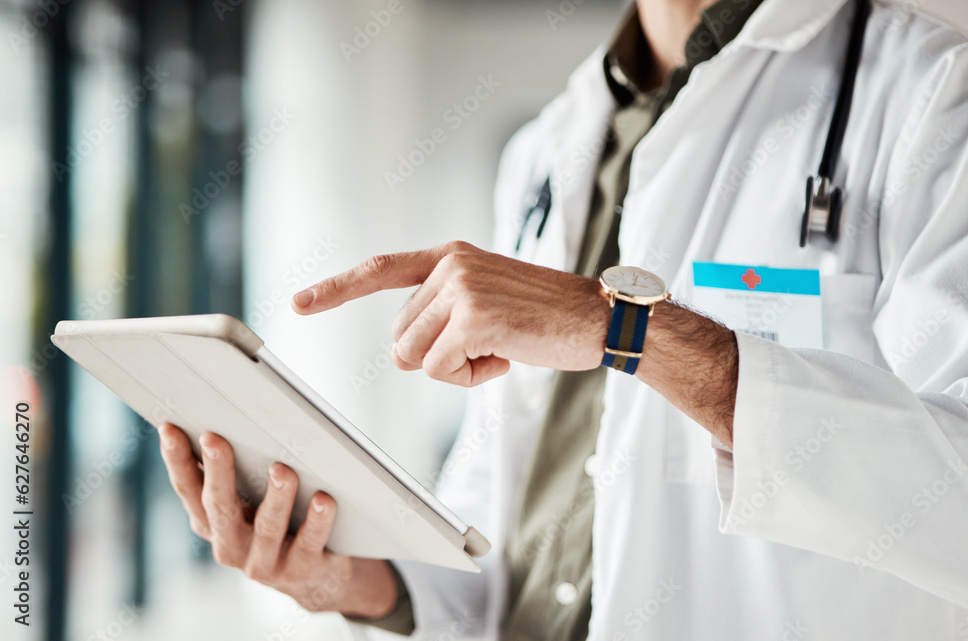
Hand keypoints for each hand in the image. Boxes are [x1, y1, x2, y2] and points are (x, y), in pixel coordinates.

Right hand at [157, 423, 397, 616]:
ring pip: (267, 528)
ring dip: (275, 497)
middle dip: (217, 472)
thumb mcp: (249, 502)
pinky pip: (309, 545)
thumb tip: (220, 425)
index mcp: (212, 523)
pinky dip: (317, 521)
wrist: (316, 576)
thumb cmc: (280, 523)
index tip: (169, 428)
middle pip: (220, 508)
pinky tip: (324, 499)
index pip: (188, 489)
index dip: (176, 460)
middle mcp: (231, 546)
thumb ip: (234, 473)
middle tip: (214, 439)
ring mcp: (264, 563)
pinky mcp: (300, 572)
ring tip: (283, 469)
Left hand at [291, 241, 610, 385]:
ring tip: (499, 349)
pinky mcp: (473, 318)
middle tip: (487, 346)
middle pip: (399, 337)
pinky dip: (472, 378)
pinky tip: (508, 357)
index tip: (299, 303)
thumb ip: (445, 308)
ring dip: (454, 370)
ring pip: (415, 357)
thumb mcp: (490, 296)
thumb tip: (407, 350)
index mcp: (450, 257)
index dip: (336, 288)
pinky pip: (442, 370)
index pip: (380, 268)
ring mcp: (461, 289)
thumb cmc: (547, 315)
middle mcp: (450, 266)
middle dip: (436, 357)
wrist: (599, 317)